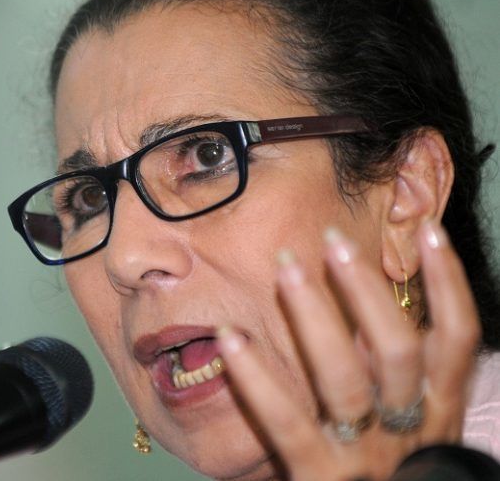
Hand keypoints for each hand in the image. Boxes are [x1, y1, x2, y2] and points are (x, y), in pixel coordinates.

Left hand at [216, 220, 480, 479]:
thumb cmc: (385, 473)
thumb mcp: (407, 426)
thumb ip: (391, 375)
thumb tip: (368, 304)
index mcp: (436, 412)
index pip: (457, 339)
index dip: (449, 283)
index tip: (430, 230)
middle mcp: (409, 430)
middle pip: (398, 348)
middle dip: (367, 289)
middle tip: (334, 237)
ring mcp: (365, 455)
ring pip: (344, 376)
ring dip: (314, 315)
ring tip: (286, 266)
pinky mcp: (321, 478)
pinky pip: (287, 421)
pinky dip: (256, 376)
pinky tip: (228, 337)